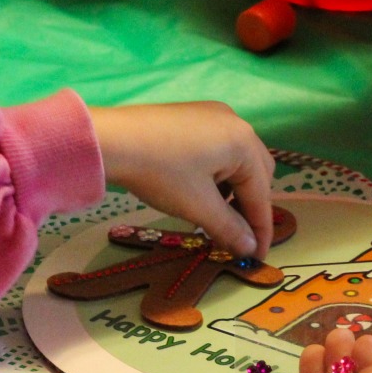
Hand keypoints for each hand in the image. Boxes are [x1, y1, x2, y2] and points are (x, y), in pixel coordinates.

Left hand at [87, 102, 274, 257]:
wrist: (111, 140)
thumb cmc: (160, 172)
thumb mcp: (198, 206)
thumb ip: (229, 229)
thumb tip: (249, 248)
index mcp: (244, 143)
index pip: (261, 194)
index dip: (260, 230)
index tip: (257, 258)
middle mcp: (236, 123)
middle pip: (256, 173)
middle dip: (249, 206)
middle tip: (235, 236)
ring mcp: (213, 115)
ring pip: (236, 161)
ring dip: (232, 190)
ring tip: (213, 214)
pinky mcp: (193, 115)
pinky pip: (218, 148)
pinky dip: (216, 173)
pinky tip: (198, 190)